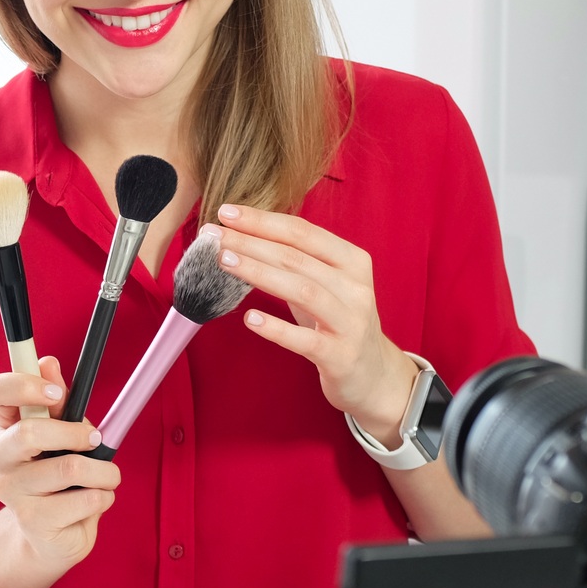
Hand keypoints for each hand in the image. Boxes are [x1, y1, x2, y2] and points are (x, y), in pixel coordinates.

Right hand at [0, 355, 122, 571]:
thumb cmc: (61, 477)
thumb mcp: (63, 433)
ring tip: (106, 478)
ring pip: (69, 468)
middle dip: (76, 433)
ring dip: (103, 471)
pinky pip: (84, 498)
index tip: (57, 394)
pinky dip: (103, 496)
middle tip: (95, 441)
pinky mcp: (33, 521)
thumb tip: (48, 363)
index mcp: (5, 427)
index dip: (23, 384)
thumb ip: (58, 401)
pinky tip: (94, 500)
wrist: (53, 536)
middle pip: (29, 432)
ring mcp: (11, 492)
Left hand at [210, 206, 418, 447]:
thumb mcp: (324, 285)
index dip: (263, 220)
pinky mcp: (341, 356)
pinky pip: (305, 339)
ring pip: (302, 290)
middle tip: (213, 235)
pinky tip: (249, 319)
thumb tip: (240, 236)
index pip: (302, 232)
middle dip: (251, 242)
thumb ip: (294, 262)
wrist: (374, 375)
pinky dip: (276, 328)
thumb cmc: (338, 322)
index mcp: (353, 261)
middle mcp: (356, 288)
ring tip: (224, 262)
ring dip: (259, 272)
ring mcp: (351, 322)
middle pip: (296, 257)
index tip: (227, 212)